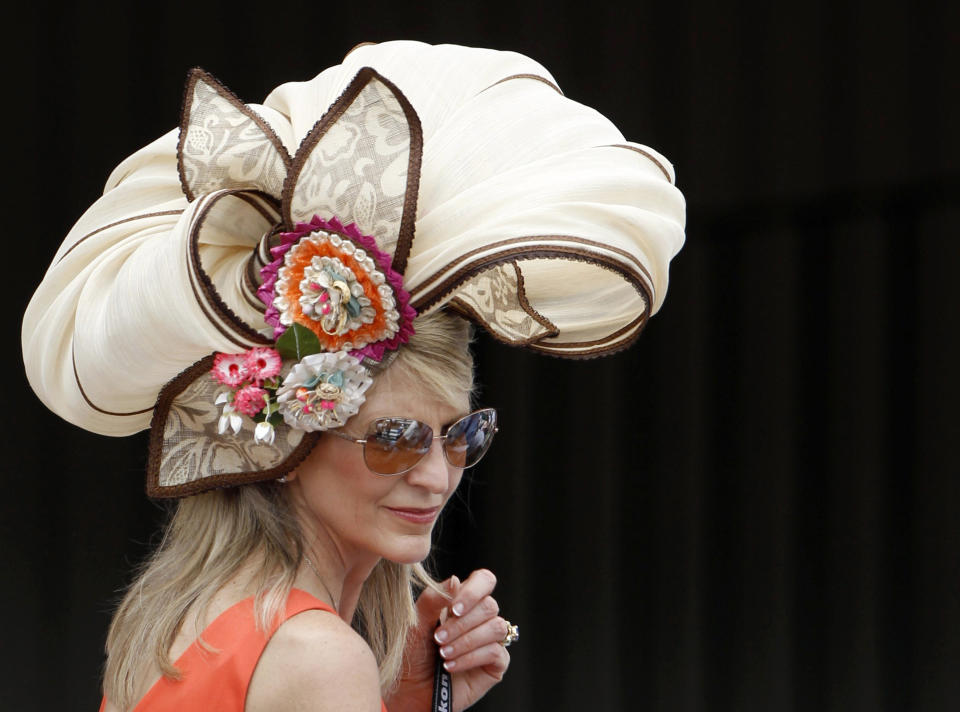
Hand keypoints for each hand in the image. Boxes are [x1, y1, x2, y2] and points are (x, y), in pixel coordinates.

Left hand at [385, 569, 510, 711]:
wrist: (410, 690)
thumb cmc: (412, 654)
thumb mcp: (415, 623)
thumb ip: (432, 599)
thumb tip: (455, 580)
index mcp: (463, 601)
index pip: (484, 581)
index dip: (474, 590)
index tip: (453, 609)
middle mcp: (480, 618)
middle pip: (489, 605)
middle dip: (462, 623)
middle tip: (438, 638)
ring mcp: (490, 640)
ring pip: (496, 627)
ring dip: (467, 640)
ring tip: (443, 653)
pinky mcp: (496, 663)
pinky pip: (496, 652)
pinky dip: (471, 657)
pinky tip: (451, 665)